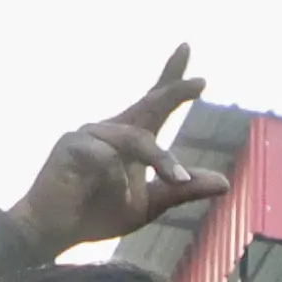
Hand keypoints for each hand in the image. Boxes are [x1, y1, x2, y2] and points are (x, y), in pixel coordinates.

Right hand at [10, 47, 230, 258]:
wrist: (55, 232)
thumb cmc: (97, 214)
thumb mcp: (149, 205)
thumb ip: (182, 191)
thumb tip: (225, 183)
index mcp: (129, 139)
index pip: (153, 103)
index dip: (171, 79)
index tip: (186, 49)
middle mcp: (110, 129)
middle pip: (148, 105)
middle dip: (174, 94)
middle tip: (199, 83)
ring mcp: (89, 133)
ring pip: (136, 140)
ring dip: (158, 163)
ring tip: (171, 182)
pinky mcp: (71, 144)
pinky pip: (108, 158)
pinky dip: (115, 182)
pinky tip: (105, 194)